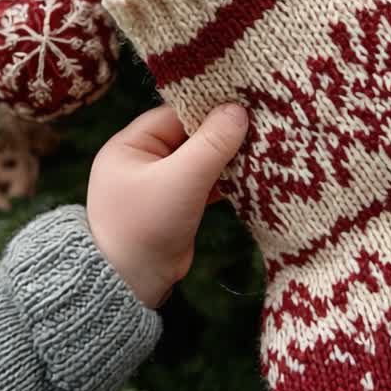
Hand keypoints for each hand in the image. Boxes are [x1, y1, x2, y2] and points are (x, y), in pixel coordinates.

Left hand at [87, 104, 248, 308]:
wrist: (130, 286)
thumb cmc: (146, 227)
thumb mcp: (181, 180)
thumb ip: (211, 144)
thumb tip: (238, 110)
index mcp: (128, 146)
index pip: (173, 114)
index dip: (208, 109)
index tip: (244, 103)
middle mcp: (140, 161)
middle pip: (188, 136)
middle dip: (221, 134)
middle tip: (260, 125)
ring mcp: (157, 186)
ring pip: (197, 161)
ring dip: (225, 159)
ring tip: (261, 148)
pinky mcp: (174, 208)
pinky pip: (201, 184)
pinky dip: (222, 181)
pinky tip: (250, 177)